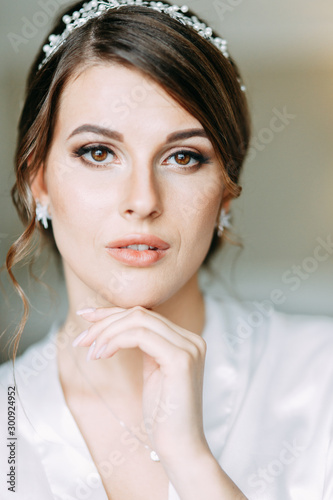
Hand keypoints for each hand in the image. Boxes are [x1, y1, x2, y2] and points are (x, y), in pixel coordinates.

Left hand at [72, 305, 208, 464]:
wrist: (180, 448)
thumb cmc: (163, 416)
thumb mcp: (152, 372)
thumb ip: (145, 346)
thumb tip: (115, 325)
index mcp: (186, 340)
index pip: (145, 314)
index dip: (113, 313)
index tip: (87, 316)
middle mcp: (191, 339)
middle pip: (140, 314)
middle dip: (105, 322)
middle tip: (82, 340)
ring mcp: (189, 347)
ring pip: (138, 320)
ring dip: (107, 332)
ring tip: (91, 352)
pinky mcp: (181, 359)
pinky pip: (140, 336)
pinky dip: (115, 341)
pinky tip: (102, 355)